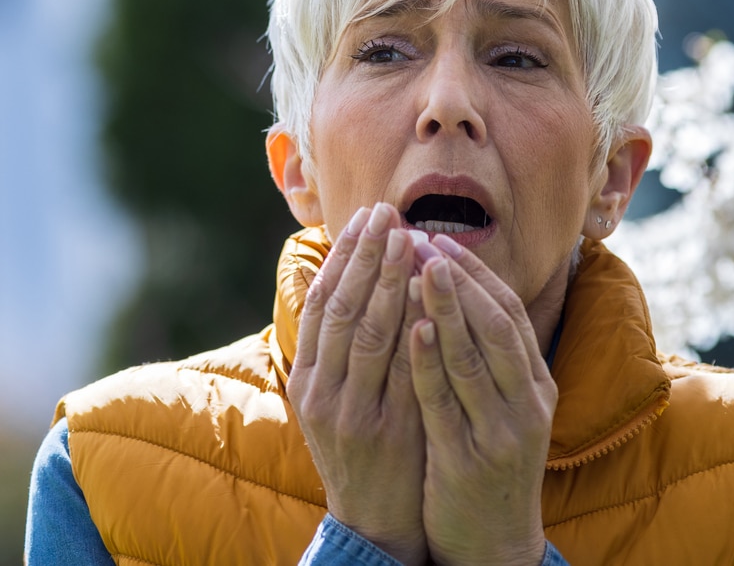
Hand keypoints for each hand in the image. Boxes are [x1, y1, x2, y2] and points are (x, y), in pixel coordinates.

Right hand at [287, 203, 429, 565]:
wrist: (373, 519)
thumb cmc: (362, 446)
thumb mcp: (335, 396)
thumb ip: (340, 345)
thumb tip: (347, 278)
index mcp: (306, 377)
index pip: (321, 303)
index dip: (342, 258)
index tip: (365, 218)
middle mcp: (320, 391)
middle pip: (342, 310)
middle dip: (365, 258)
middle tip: (387, 214)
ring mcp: (350, 413)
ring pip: (368, 336)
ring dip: (388, 284)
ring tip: (408, 241)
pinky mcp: (385, 433)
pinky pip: (401, 373)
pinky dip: (412, 334)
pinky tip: (427, 302)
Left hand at [409, 236, 556, 565]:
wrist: (495, 542)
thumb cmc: (488, 461)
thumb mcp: (501, 406)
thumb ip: (486, 356)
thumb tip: (455, 291)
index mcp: (535, 385)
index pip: (509, 313)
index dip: (475, 273)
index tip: (438, 238)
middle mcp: (527, 403)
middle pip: (497, 326)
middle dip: (460, 278)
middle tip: (422, 237)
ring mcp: (501, 432)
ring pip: (474, 358)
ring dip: (446, 308)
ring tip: (420, 265)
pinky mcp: (468, 460)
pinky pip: (448, 403)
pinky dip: (432, 364)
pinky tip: (414, 331)